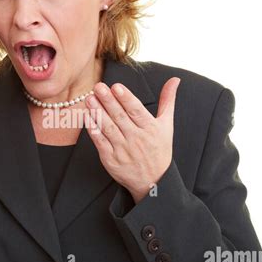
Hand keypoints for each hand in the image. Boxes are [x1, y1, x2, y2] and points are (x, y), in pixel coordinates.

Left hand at [84, 77, 180, 203]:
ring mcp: (123, 150)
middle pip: (120, 117)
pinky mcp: (111, 160)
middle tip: (98, 87)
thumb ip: (167, 101)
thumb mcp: (167, 125)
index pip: (136, 111)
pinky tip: (87, 117)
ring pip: (108, 128)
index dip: (126, 98)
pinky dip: (93, 129)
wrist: (153, 182)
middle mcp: (137, 139)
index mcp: (151, 129)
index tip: (116, 86)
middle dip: (108, 101)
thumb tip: (174, 79)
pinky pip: (100, 142)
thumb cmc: (159, 150)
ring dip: (98, 112)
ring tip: (90, 98)